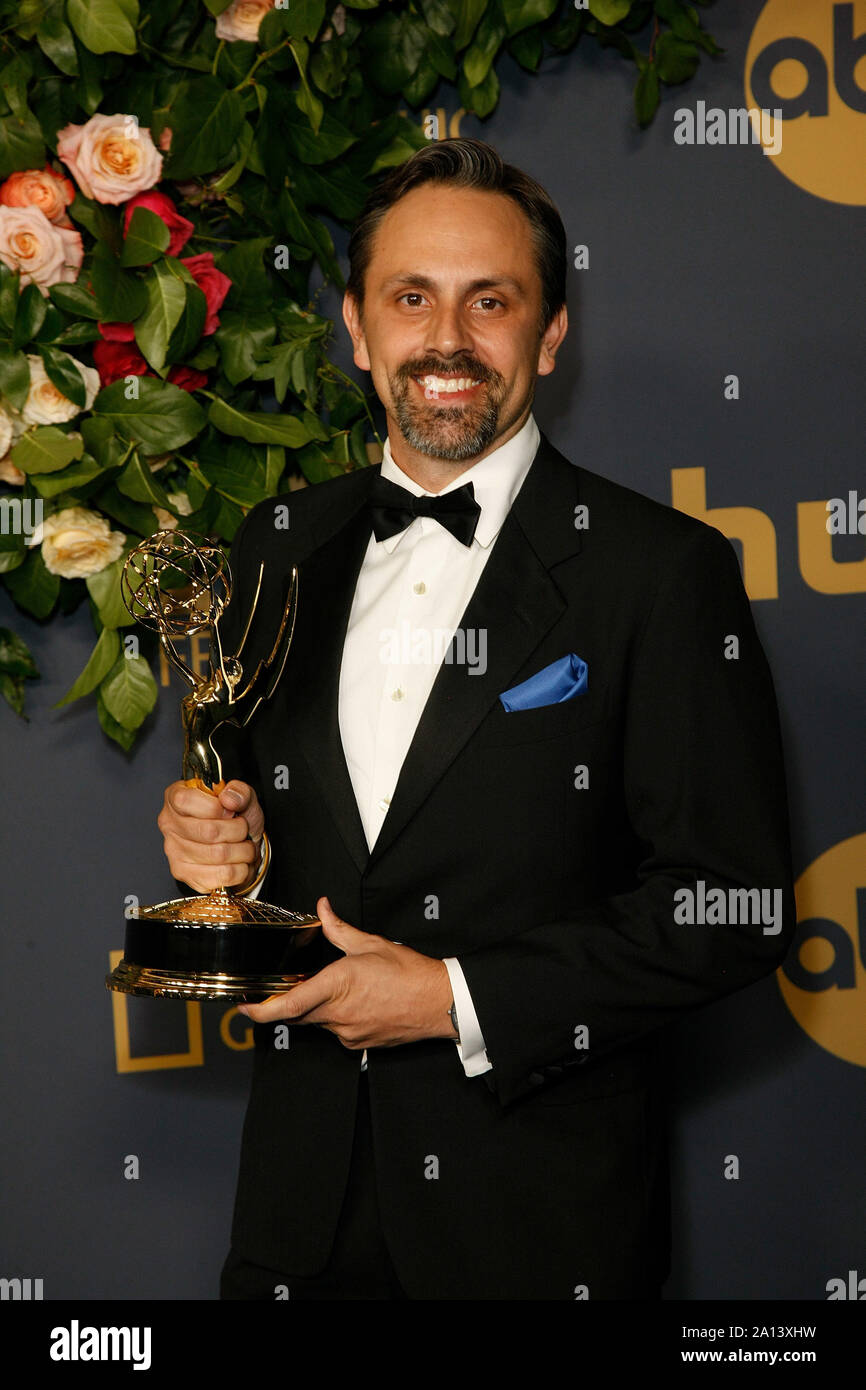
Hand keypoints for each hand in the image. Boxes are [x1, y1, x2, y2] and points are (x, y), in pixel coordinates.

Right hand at [158, 778, 263, 893]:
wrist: (241, 844)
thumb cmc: (235, 817)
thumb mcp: (242, 796)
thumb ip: (239, 791)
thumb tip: (229, 799)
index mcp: (176, 798)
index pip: (186, 801)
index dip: (216, 807)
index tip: (230, 810)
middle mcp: (170, 825)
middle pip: (208, 831)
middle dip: (237, 830)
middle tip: (243, 828)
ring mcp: (174, 851)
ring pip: (219, 855)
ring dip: (243, 851)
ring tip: (244, 845)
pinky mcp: (184, 874)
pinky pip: (222, 875)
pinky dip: (240, 869)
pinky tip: (237, 861)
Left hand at [238, 897, 456, 1048]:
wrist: (440, 1003)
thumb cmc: (411, 973)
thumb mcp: (371, 944)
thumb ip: (339, 929)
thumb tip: (323, 909)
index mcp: (337, 985)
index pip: (289, 1005)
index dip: (261, 1010)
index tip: (244, 1007)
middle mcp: (338, 1014)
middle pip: (297, 1015)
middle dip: (286, 1004)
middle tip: (280, 990)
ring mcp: (348, 1032)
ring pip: (317, 1022)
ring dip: (316, 1008)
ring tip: (337, 990)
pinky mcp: (359, 1044)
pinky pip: (336, 1031)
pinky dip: (336, 1017)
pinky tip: (355, 1003)